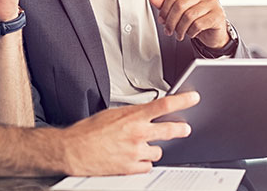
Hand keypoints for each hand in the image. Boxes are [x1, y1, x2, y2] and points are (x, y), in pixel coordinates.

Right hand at [59, 92, 198, 175]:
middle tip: (185, 128)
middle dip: (180, 129)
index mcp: (132, 117)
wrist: (73, 150)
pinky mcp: (131, 168)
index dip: (183, 101)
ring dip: (151, 149)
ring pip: (158, 151)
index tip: (193, 98)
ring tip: (139, 146)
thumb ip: (130, 114)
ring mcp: (135, 152)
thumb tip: (142, 114)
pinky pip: (147, 166)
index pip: (164, 105)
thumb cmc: (87, 132)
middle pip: (169, 130)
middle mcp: (137, 134)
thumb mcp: (111, 114)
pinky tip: (133, 158)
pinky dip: (142, 162)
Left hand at [149, 0, 229, 48]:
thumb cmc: (196, 17)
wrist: (213, 30)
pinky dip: (191, 32)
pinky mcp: (218, 15)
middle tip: (168, 30)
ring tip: (178, 34)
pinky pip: (198, 25)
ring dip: (180, 29)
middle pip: (180, 5)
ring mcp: (213, 2)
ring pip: (188, 16)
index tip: (162, 19)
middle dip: (171, 21)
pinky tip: (190, 33)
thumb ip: (165, 3)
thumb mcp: (179, 10)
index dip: (164, 9)